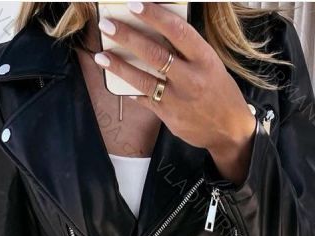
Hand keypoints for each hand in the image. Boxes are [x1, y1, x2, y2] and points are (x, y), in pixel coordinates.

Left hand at [94, 1, 256, 182]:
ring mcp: (177, 98)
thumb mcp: (211, 64)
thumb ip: (187, 51)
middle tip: (107, 26)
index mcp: (205, 58)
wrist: (228, 129)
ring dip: (119, 66)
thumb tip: (158, 34)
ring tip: (101, 56)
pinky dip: (129, 88)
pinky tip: (115, 80)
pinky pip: (143, 98)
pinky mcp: (167, 115)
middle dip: (128, 37)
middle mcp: (191, 77)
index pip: (177, 31)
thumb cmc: (219, 91)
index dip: (154, 16)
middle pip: (154, 53)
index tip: (134, 4)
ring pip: (142, 78)